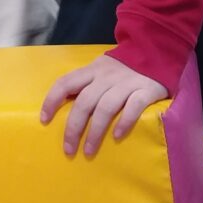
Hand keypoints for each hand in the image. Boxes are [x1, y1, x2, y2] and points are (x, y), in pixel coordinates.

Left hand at [41, 54, 168, 155]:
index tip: (44, 120)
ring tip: (89, 151)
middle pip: (85, 102)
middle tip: (69, 149)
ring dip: (95, 131)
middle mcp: (107, 76)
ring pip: (106, 107)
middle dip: (73, 128)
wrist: (157, 51)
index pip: (66, 82)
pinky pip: (134, 106)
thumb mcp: (102, 68)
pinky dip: (124, 122)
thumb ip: (87, 83)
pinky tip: (117, 136)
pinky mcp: (146, 89)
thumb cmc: (124, 67)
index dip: (52, 100)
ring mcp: (127, 82)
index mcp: (93, 70)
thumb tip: (65, 107)